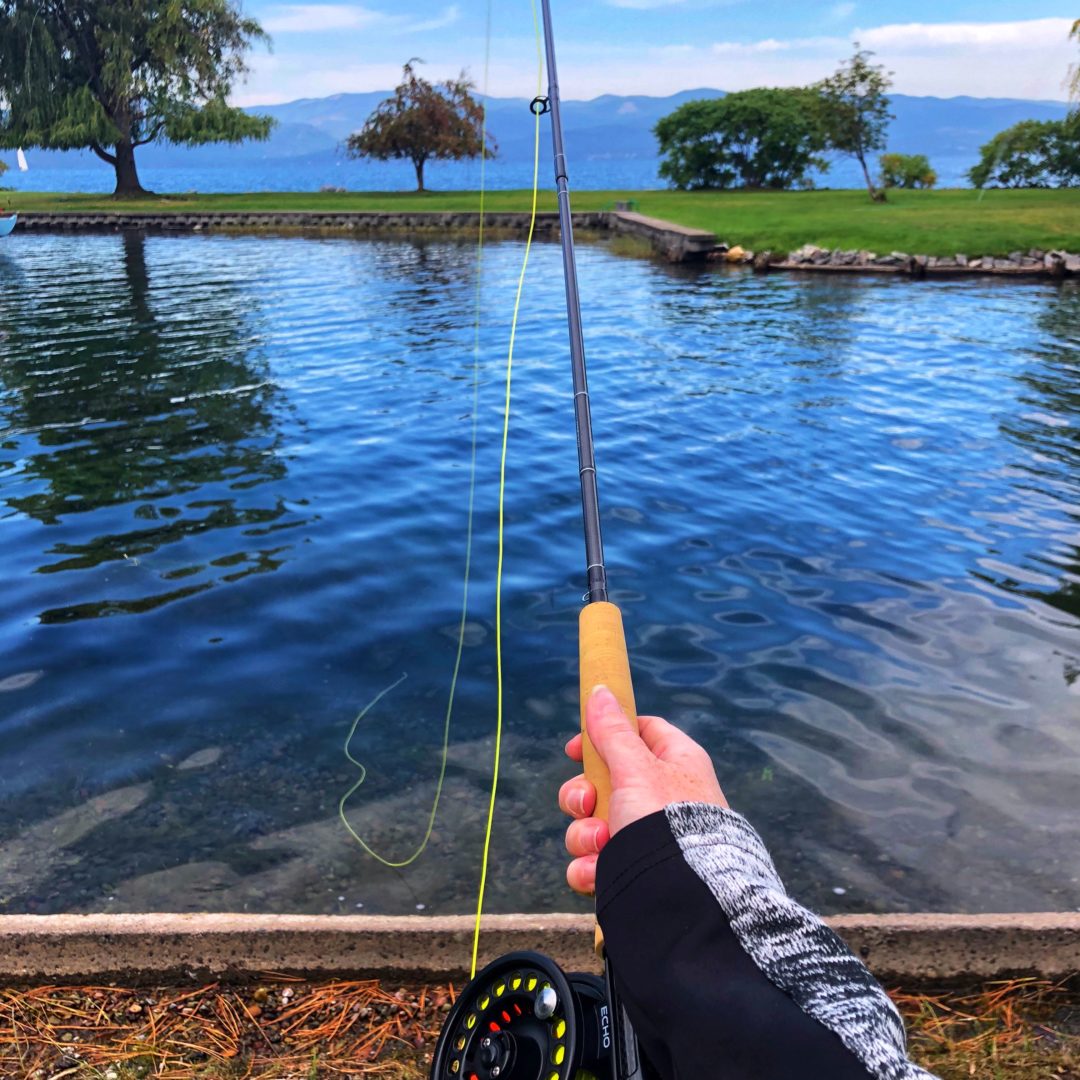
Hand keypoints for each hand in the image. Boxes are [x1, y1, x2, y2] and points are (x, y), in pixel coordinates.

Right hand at [558, 685, 727, 894]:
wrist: (685, 895)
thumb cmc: (668, 821)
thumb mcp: (635, 767)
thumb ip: (612, 731)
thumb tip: (600, 689)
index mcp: (674, 763)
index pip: (638, 732)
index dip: (603, 735)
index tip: (575, 749)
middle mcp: (662, 798)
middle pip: (603, 783)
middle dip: (582, 796)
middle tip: (586, 804)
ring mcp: (647, 838)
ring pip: (591, 824)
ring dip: (585, 834)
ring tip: (600, 845)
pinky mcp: (633, 872)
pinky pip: (593, 862)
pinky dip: (589, 867)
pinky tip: (596, 872)